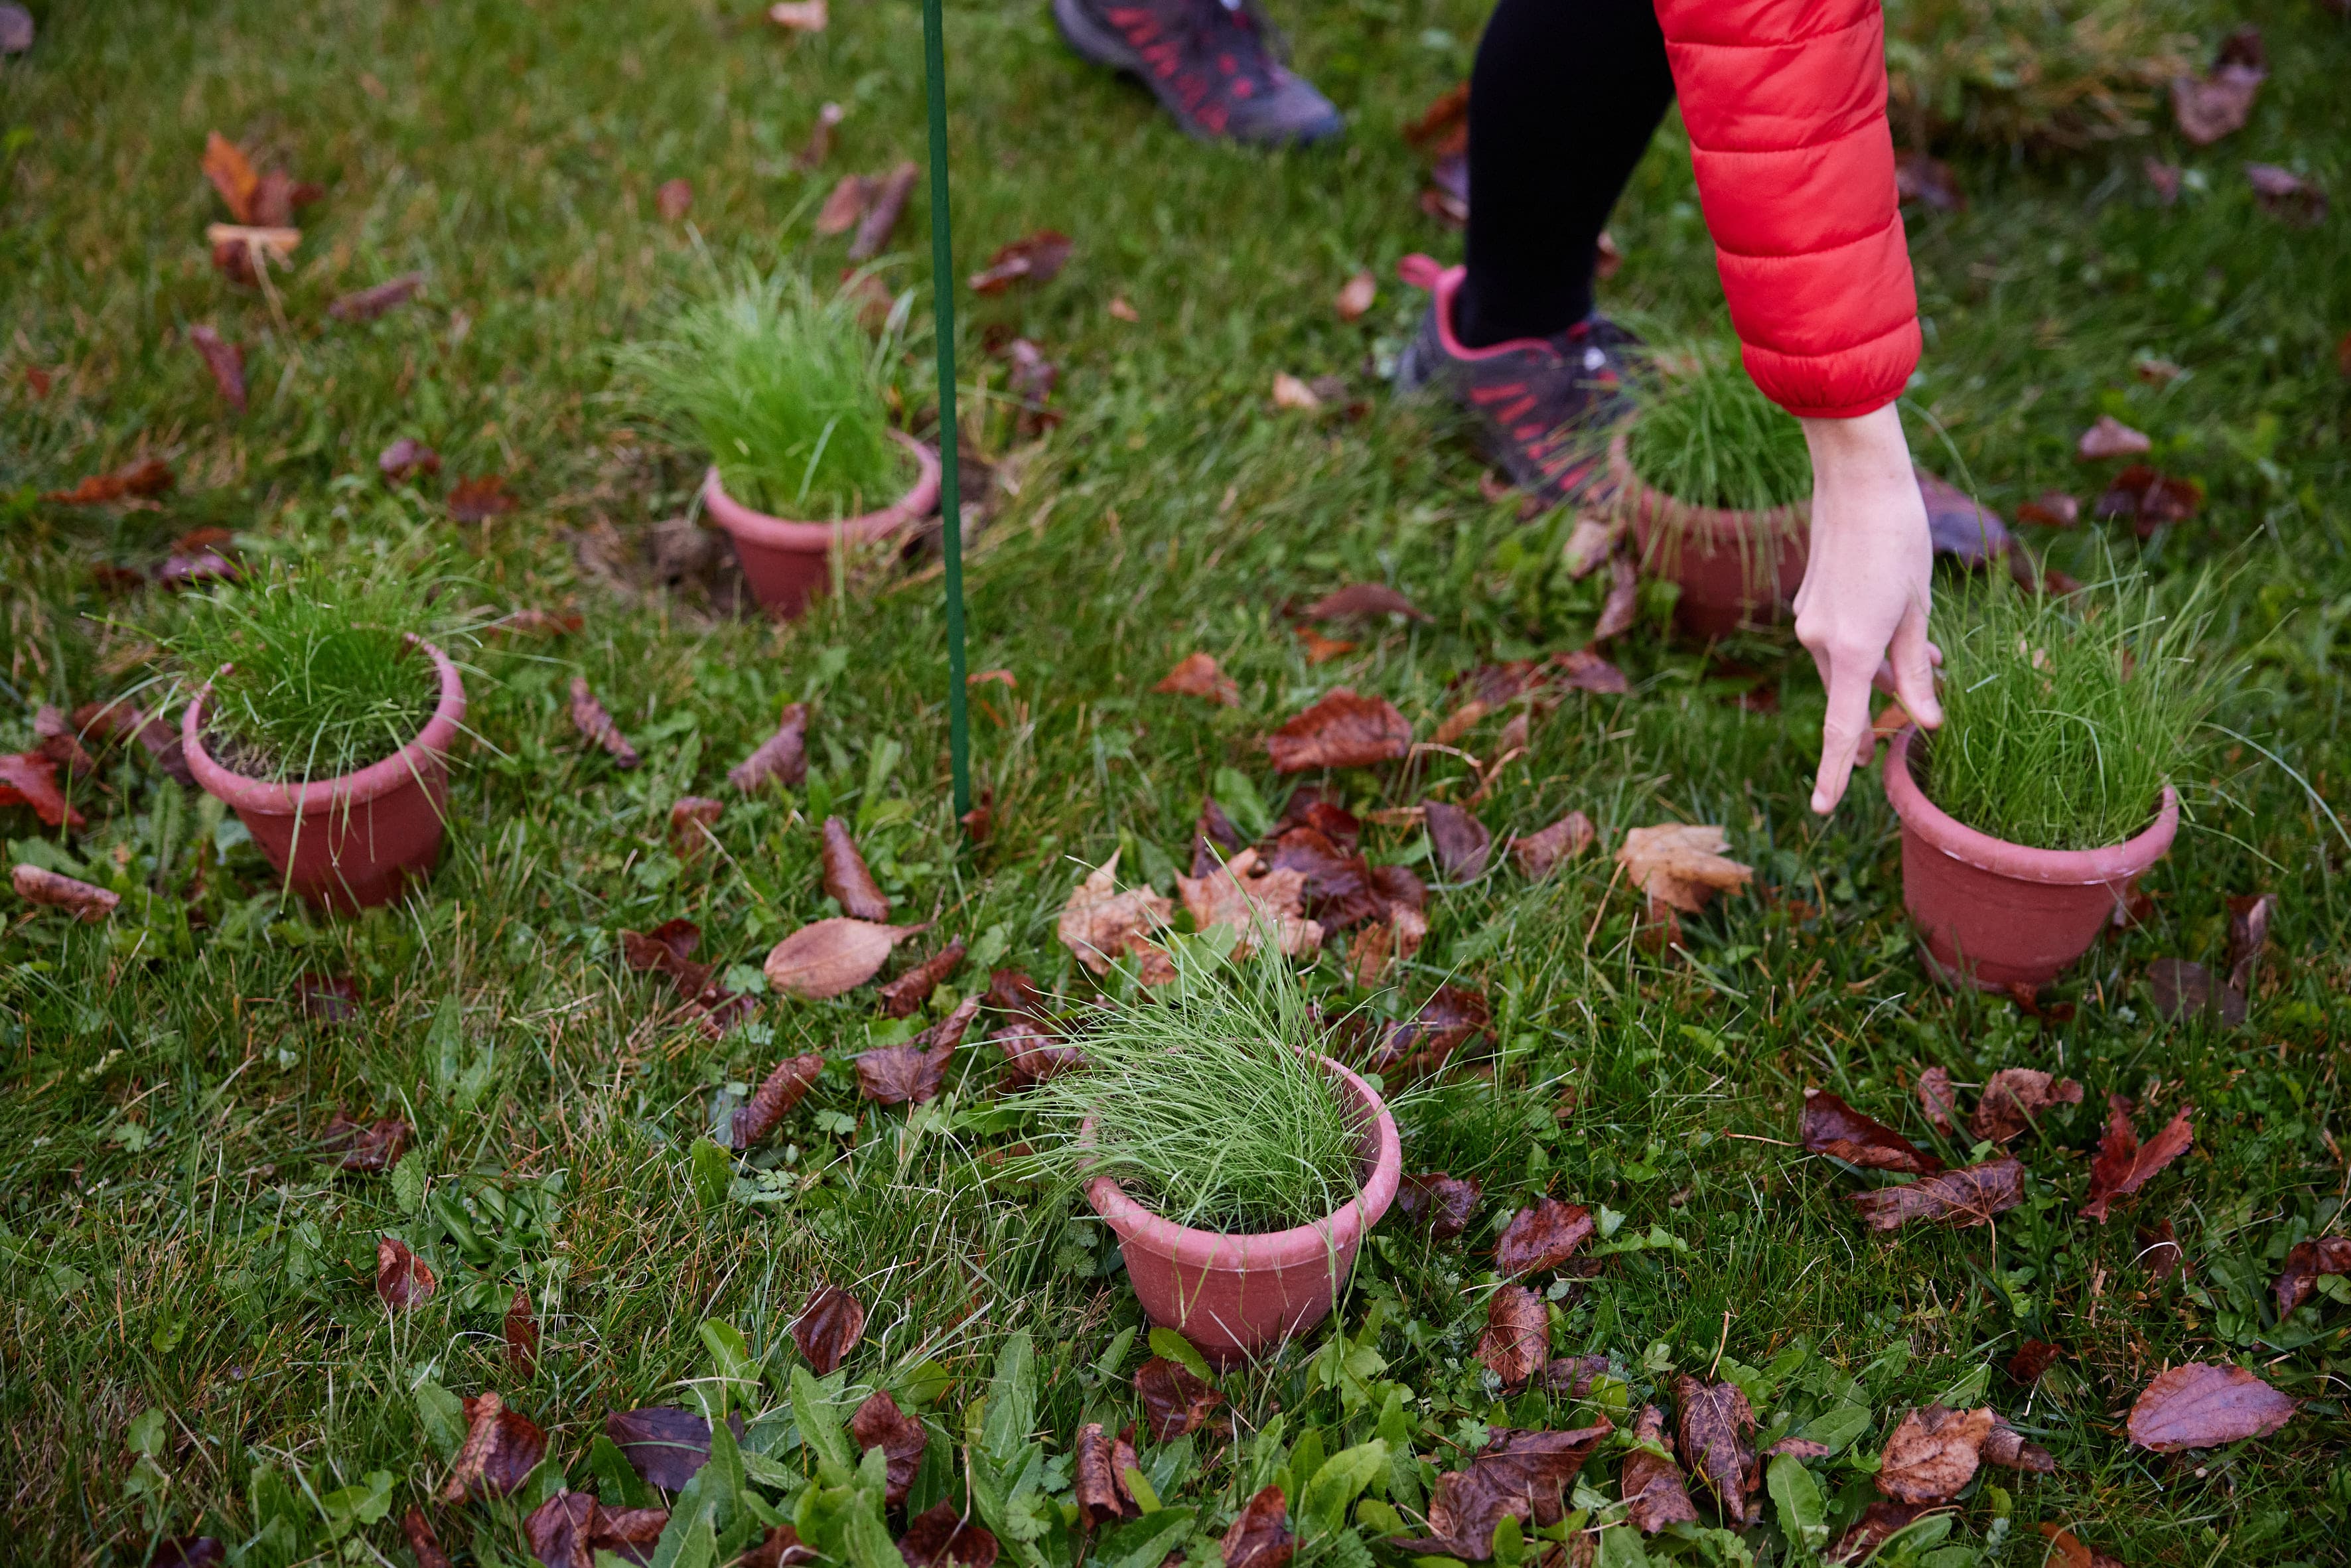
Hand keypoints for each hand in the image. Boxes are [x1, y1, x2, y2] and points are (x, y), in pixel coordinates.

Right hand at [1792, 403, 1941, 814]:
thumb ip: (1916, 670)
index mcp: (1850, 648)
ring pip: (1845, 668)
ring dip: (1879, 673)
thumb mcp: (1920, 610)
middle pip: (1848, 697)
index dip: (1834, 770)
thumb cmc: (1898, 539)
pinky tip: (1898, 623)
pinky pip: (1835, 641)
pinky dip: (1864, 647)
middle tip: (1913, 718)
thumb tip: (1924, 720)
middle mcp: (1818, 641)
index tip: (1823, 807)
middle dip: (1880, 711)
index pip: (1840, 726)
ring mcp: (1808, 621)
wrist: (1857, 479)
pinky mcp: (1808, 602)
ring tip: (1930, 656)